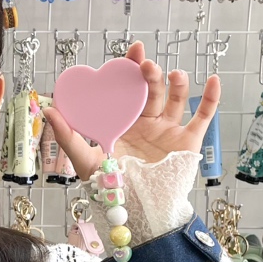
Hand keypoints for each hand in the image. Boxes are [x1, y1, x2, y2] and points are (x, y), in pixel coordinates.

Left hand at [42, 41, 220, 181]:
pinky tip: (214, 80)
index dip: (131, 67)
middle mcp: (148, 122)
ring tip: (173, 75)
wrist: (137, 212)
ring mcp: (169, 131)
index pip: (128, 87)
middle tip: (145, 65)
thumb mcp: (85, 159)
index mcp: (125, 120)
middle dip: (150, 74)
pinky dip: (211, 98)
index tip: (132, 50)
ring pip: (176, 98)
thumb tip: (48, 108)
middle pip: (152, 90)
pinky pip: (203, 117)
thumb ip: (68, 135)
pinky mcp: (188, 142)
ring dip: (177, 83)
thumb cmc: (110, 187)